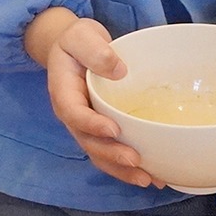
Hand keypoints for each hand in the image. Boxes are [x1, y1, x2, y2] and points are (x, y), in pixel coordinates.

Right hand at [26, 7, 154, 187]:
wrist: (75, 48)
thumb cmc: (77, 41)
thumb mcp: (81, 36)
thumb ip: (95, 50)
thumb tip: (118, 70)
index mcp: (63, 92)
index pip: (74, 113)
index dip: (92, 124)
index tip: (114, 129)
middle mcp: (73, 115)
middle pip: (87, 142)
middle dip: (111, 155)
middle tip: (135, 160)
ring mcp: (87, 125)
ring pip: (99, 154)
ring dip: (121, 170)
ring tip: (147, 179)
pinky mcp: (101, 130)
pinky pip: (110, 152)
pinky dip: (127, 168)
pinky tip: (151, 175)